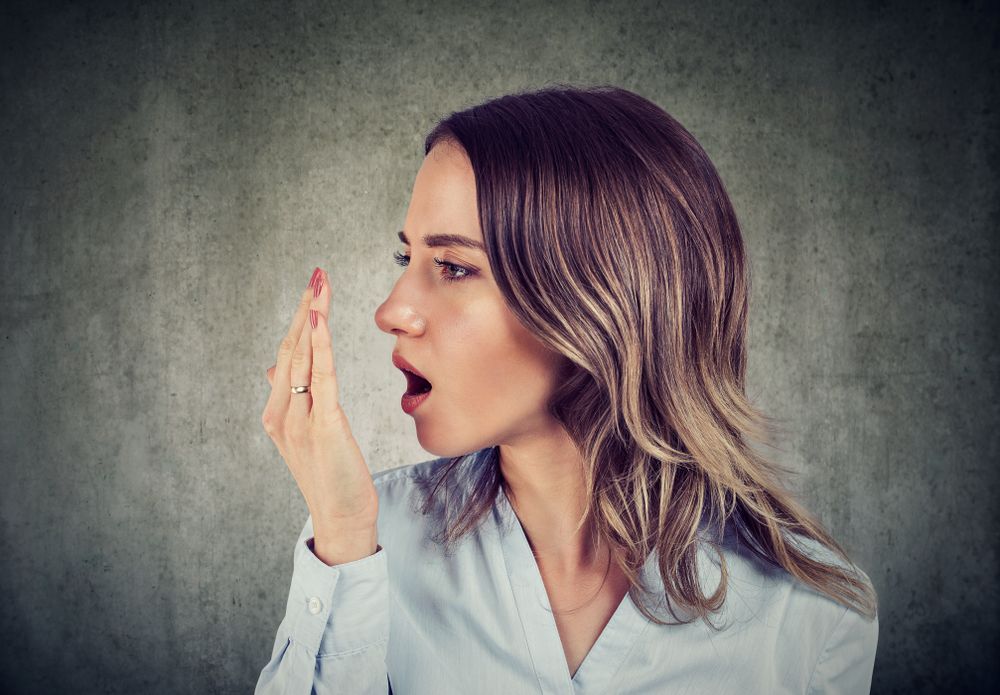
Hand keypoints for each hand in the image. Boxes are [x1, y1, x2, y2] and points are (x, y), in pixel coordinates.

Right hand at [262, 267, 378, 543]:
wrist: (341, 518)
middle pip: (292, 349)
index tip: (312, 287)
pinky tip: (319, 318)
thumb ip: (291, 399)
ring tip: (319, 283)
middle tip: (317, 272)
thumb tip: (272, 368)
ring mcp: (297, 420)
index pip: (288, 355)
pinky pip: (320, 378)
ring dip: (312, 315)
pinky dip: (319, 346)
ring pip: (302, 357)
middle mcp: (281, 413)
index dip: (300, 319)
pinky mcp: (321, 426)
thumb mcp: (305, 435)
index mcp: (277, 412)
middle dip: (305, 307)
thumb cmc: (332, 476)